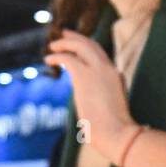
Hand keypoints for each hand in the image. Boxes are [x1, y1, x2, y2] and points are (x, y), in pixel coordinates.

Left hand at [44, 28, 135, 161]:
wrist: (117, 133)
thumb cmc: (113, 131)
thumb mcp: (110, 112)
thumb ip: (102, 103)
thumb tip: (91, 111)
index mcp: (116, 76)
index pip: (100, 56)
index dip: (87, 48)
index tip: (77, 45)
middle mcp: (109, 69)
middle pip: (92, 45)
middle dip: (77, 38)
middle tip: (64, 33)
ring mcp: (98, 70)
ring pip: (81, 46)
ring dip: (65, 43)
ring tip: (52, 45)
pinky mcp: (85, 75)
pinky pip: (68, 58)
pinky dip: (57, 56)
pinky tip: (48, 59)